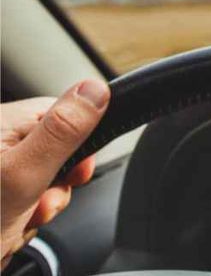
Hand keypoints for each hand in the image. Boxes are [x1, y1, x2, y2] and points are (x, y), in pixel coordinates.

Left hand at [1, 79, 109, 265]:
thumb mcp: (23, 177)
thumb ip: (61, 132)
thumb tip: (95, 88)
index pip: (62, 113)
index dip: (79, 145)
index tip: (76, 172)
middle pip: (54, 149)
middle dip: (55, 184)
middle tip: (38, 204)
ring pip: (38, 180)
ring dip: (37, 207)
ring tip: (16, 222)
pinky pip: (20, 199)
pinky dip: (20, 219)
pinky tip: (6, 228)